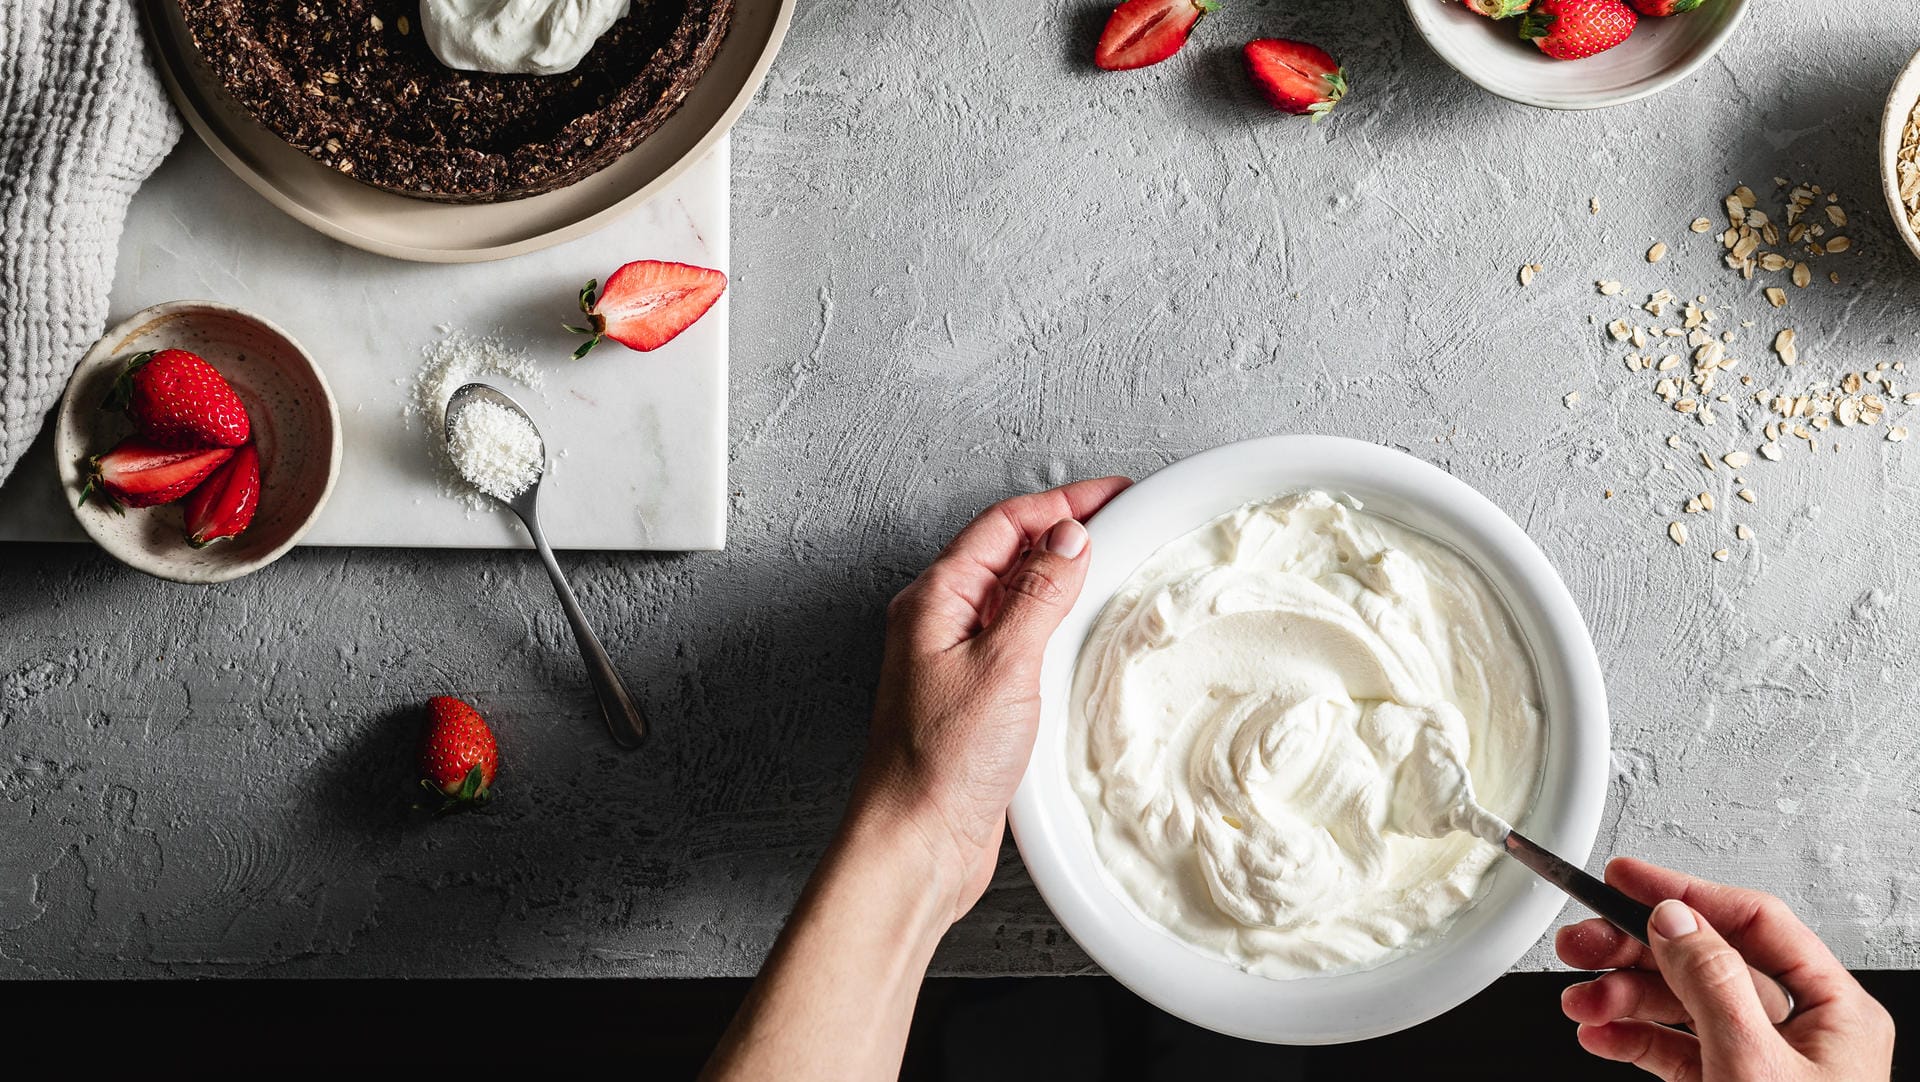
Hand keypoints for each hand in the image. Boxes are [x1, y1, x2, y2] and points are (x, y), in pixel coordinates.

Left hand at [850, 476, 1131, 923]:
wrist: (917, 842)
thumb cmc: (939, 764)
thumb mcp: (1003, 666)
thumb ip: (1037, 596)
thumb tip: (1068, 538)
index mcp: (935, 600)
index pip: (1004, 524)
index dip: (1062, 502)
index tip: (1114, 494)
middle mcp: (940, 622)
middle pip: (1008, 551)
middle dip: (1064, 529)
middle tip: (1123, 520)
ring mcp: (956, 659)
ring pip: (1015, 594)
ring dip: (1061, 574)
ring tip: (1112, 564)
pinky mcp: (976, 696)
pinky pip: (1019, 638)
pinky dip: (1055, 622)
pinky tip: (1082, 633)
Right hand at [1557, 857, 1894, 1081]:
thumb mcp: (1752, 1066)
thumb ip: (1711, 983)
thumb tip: (1674, 916)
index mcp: (1833, 1010)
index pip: (1753, 924)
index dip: (1685, 894)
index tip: (1624, 879)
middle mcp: (1800, 1031)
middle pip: (1706, 961)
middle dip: (1635, 951)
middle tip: (1580, 942)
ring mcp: (1761, 1064)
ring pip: (1680, 1005)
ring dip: (1622, 998)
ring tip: (1580, 1002)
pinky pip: (1673, 1051)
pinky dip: (1630, 1039)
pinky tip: (1598, 1035)